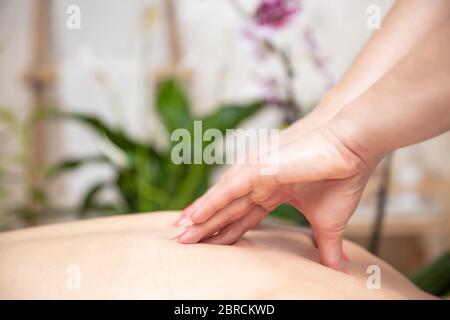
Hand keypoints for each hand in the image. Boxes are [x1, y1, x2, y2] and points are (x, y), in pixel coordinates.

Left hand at [173, 115, 379, 270]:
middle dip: (205, 228)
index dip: (225, 231)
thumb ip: (325, 246)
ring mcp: (256, 173)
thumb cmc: (342, 177)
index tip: (208, 245)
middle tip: (182, 243)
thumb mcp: (329, 223)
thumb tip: (338, 269)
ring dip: (200, 218)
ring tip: (180, 234)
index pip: (243, 216)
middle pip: (226, 210)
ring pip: (222, 200)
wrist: (352, 148)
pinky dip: (210, 204)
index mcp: (274, 191)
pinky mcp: (258, 169)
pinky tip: (193, 218)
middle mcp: (260, 181)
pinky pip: (228, 191)